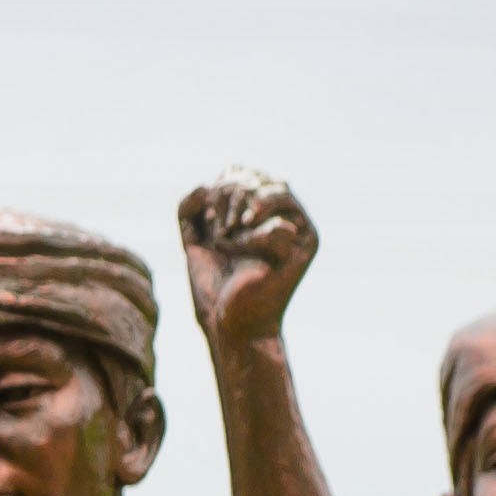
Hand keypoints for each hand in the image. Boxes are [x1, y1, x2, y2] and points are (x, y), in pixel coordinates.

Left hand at [177, 173, 315, 349]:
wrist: (228, 322)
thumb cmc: (214, 284)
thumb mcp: (195, 238)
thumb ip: (192, 206)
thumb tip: (205, 184)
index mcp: (259, 211)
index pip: (243, 172)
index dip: (221, 186)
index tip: (206, 218)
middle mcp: (284, 215)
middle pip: (259, 177)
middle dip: (230, 195)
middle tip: (217, 227)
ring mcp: (298, 230)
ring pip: (276, 188)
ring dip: (244, 205)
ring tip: (229, 232)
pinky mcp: (303, 249)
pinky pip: (282, 223)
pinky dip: (254, 234)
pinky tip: (241, 247)